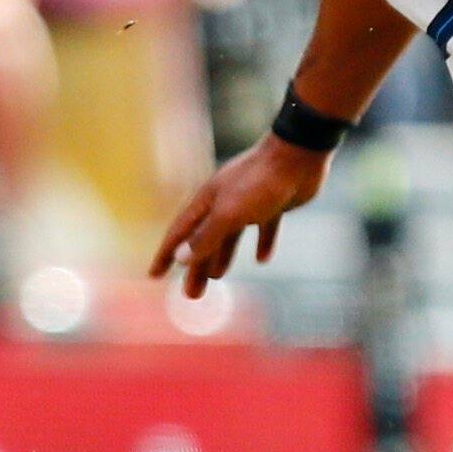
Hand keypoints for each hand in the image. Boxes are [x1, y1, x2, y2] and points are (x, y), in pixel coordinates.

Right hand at [150, 134, 328, 299]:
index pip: (180, 233)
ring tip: (216, 278)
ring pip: (230, 237)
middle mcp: (223, 202)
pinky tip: (263, 259)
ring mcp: (248, 204)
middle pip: (204, 241)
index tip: (153, 276)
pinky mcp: (273, 205)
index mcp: (207, 202)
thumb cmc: (260, 182)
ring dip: (222, 258)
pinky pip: (264, 229)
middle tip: (191, 296)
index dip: (166, 255)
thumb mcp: (229, 213)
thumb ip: (206, 236)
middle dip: (196, 267)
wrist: (298, 155)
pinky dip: (261, 244)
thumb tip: (180, 258)